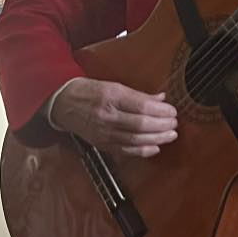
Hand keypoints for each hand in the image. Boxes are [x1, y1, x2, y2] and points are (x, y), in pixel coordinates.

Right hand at [49, 78, 177, 156]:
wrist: (62, 104)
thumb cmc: (88, 91)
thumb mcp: (112, 85)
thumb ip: (138, 94)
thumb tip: (160, 98)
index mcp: (110, 97)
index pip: (141, 106)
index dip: (160, 110)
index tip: (173, 110)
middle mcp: (107, 117)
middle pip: (140, 125)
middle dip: (161, 126)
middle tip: (175, 123)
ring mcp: (104, 133)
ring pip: (135, 140)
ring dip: (157, 139)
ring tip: (171, 135)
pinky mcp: (102, 144)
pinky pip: (125, 151)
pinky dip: (142, 151)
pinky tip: (155, 148)